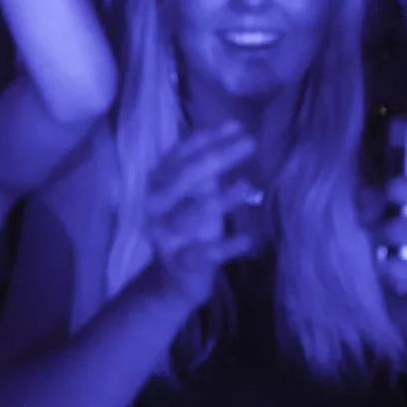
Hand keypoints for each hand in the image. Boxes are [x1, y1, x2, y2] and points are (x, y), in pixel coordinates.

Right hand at [144, 122, 260, 309]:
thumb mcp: (194, 193)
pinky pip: (204, 253)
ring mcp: (167, 234)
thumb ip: (207, 164)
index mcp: (158, 184)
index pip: (178, 155)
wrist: (172, 279)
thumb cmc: (188, 227)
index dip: (205, 139)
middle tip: (250, 143)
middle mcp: (157, 206)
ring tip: (247, 185)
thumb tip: (231, 128)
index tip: (235, 127)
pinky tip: (249, 240)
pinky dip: (227, 247)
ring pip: (191, 213)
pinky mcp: (182, 263)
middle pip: (184, 177)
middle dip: (217, 158)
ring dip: (220, 199)